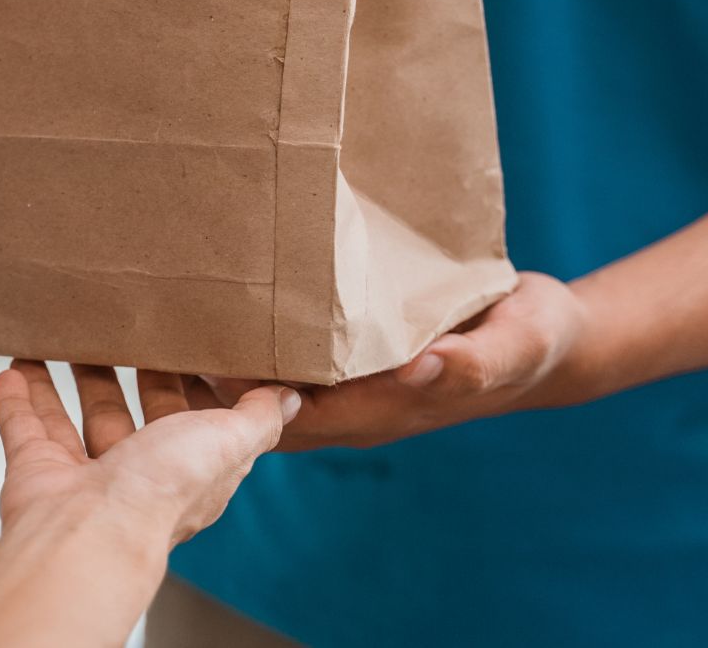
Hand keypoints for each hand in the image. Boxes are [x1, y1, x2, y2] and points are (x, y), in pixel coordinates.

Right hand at [0, 360, 297, 547]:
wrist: (88, 534)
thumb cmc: (161, 492)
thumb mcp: (226, 442)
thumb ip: (256, 419)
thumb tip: (289, 399)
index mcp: (180, 466)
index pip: (183, 416)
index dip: (180, 382)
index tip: (172, 339)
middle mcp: (131, 474)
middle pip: (121, 414)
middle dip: (115, 374)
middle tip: (108, 329)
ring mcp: (81, 475)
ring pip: (69, 419)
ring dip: (61, 382)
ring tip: (55, 338)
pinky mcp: (36, 473)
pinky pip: (22, 430)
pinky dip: (16, 402)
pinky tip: (12, 367)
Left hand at [208, 274, 599, 451]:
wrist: (545, 336)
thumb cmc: (532, 338)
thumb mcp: (517, 343)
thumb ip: (475, 359)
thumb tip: (421, 367)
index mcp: (391, 407)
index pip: (303, 412)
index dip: (250, 394)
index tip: (202, 360)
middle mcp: (362, 404)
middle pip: (270, 409)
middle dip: (217, 382)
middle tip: (162, 330)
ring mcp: (356, 385)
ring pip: (274, 386)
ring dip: (226, 360)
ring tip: (170, 308)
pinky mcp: (356, 359)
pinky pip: (294, 359)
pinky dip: (256, 337)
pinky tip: (222, 296)